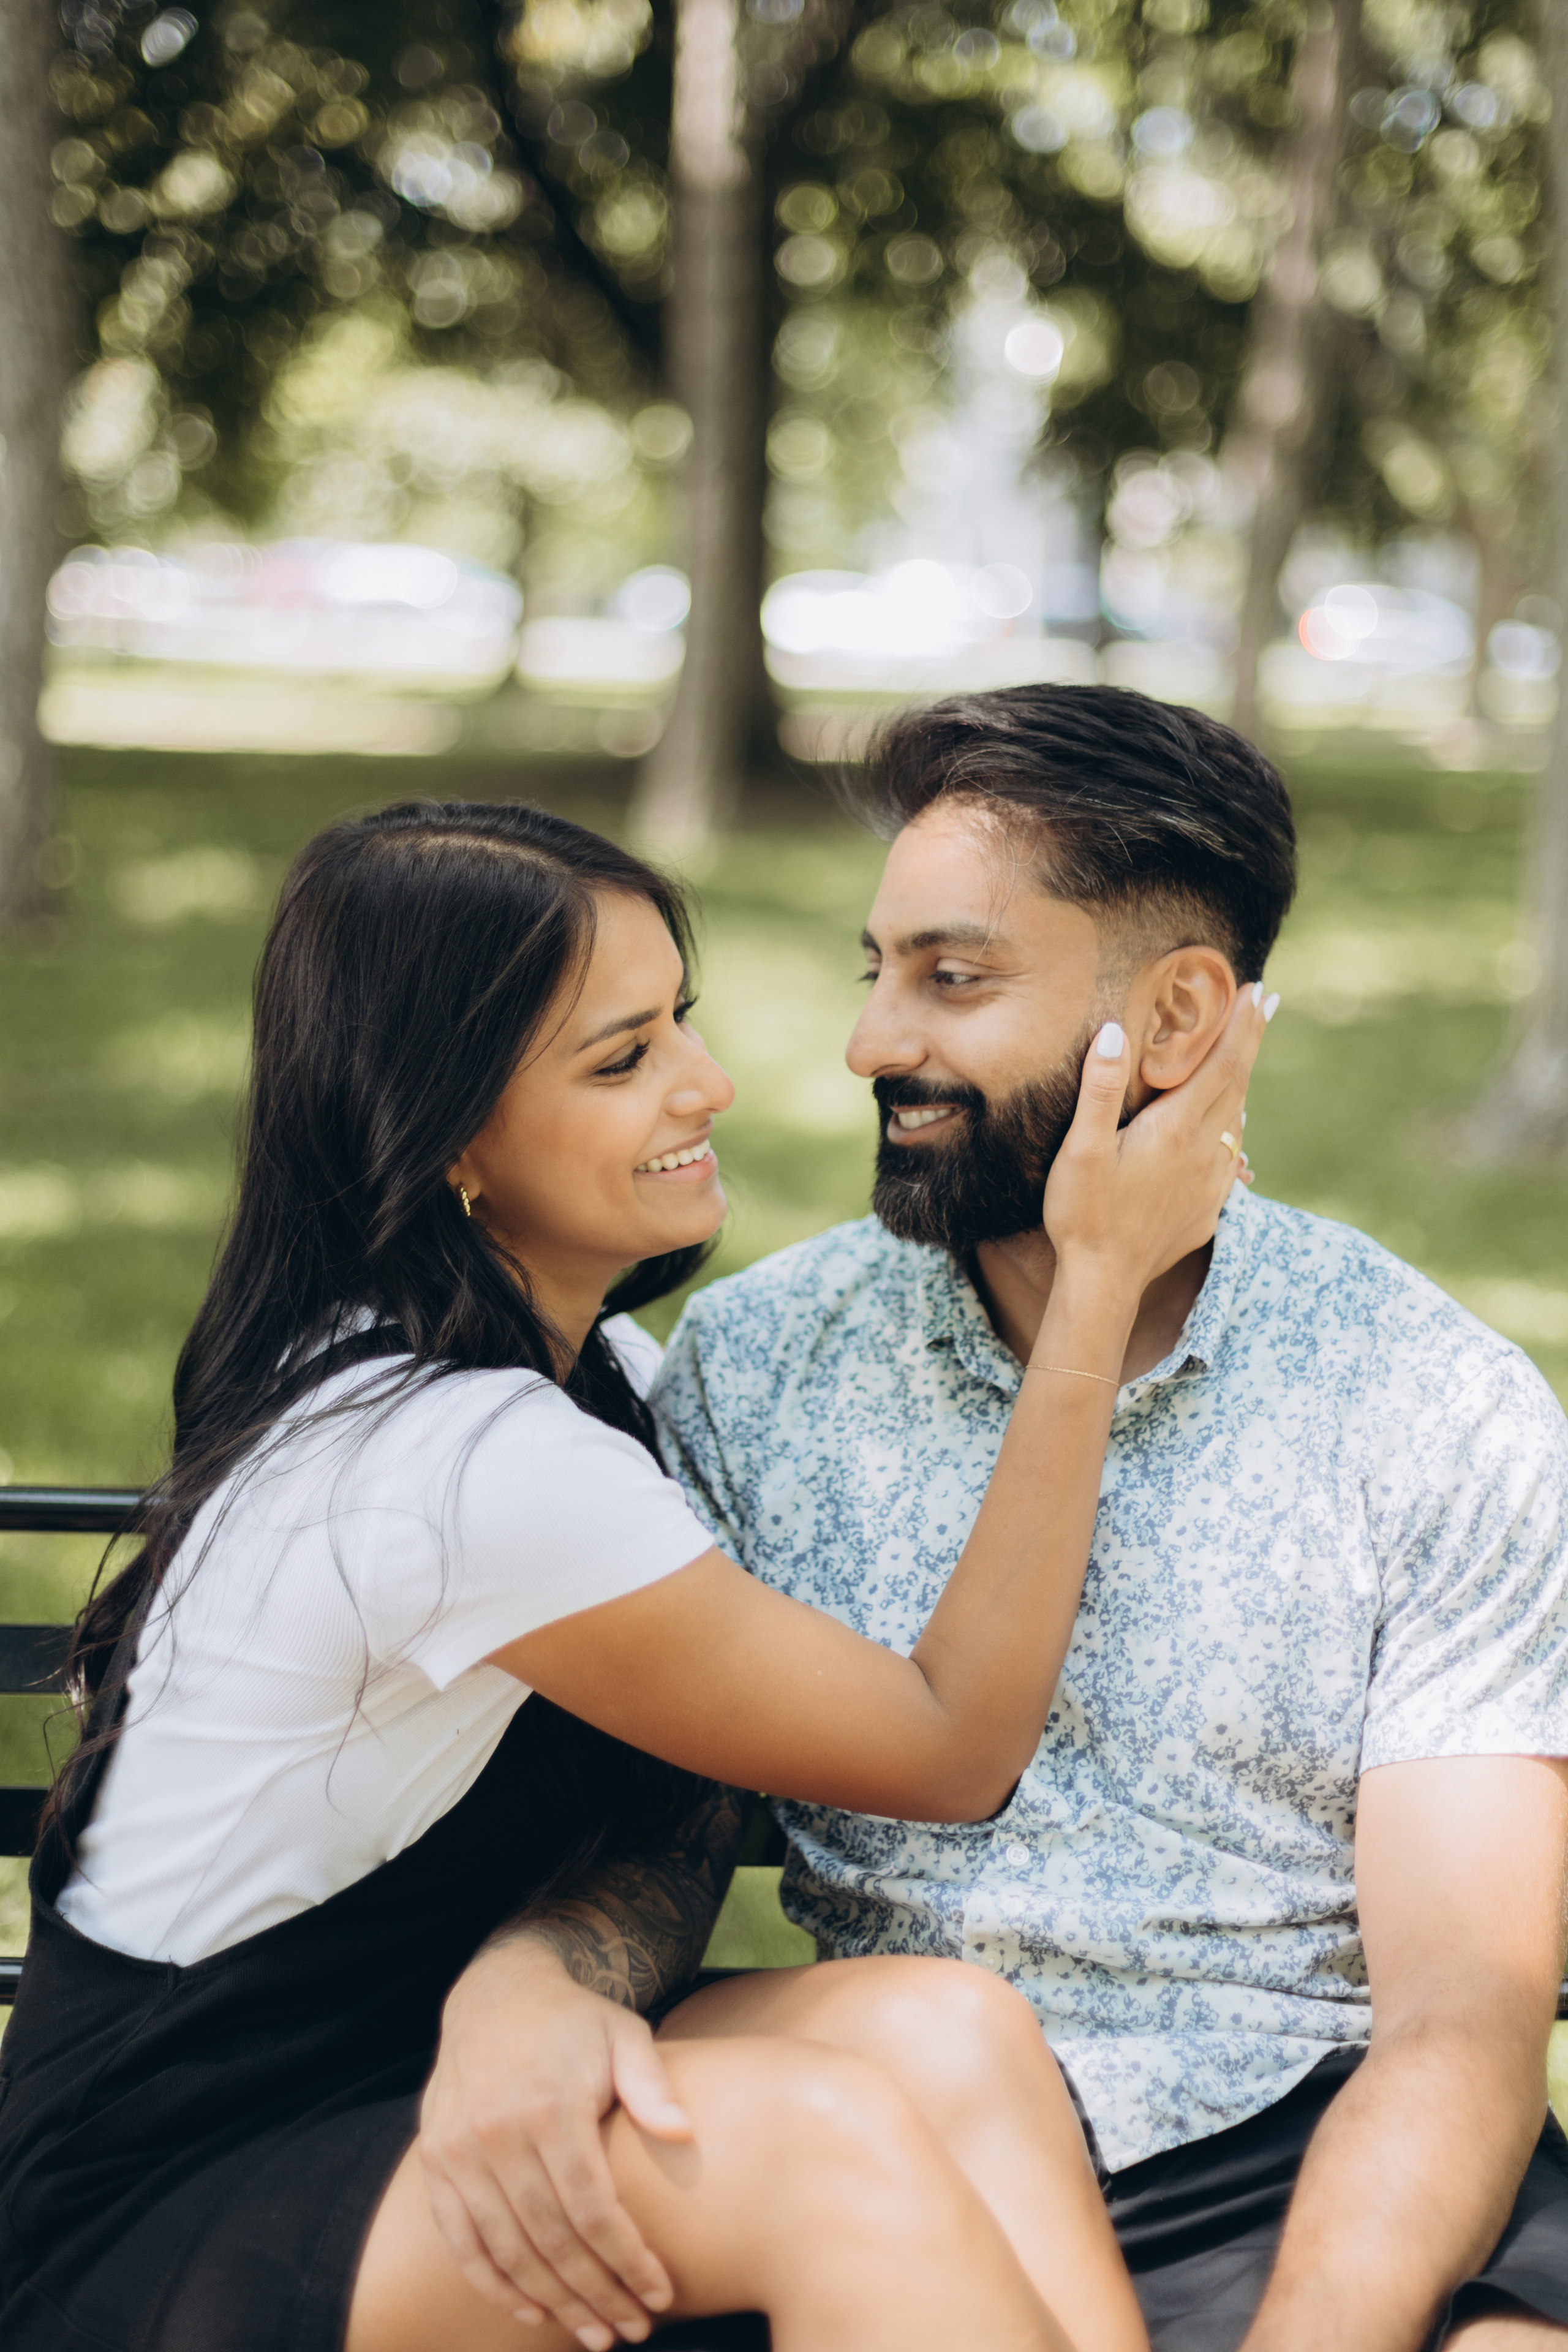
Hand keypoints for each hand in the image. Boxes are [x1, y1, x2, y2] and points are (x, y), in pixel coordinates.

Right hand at [418, 1937, 691, 2346]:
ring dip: (553, 2302)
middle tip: (632, 2331)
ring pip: (508, 2250)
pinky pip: (462, 2240)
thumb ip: (651, 2084)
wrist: (496, 1992)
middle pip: (552, 2240)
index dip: (628, 2260)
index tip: (661, 2294)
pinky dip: (494, 2284)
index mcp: (550, 2106)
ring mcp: (459, 2151)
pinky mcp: (436, 2161)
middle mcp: (497, 2133)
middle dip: (597, 2295)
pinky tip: (534, 2312)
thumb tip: (684, 2134)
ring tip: (595, 2335)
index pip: (593, 2208)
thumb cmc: (575, 2021)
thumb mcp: (623, 2032)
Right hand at [1042, 982, 1269, 1297]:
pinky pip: (1228, 1156)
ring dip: (1242, 1082)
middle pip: (1238, 1084)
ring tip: (1242, 1057)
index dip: (1241, 1025)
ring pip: (1236, 1119)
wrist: (1105, 1282)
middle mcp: (1204, 1151)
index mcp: (1176, 1129)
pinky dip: (1232, 1127)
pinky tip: (1228, 1128)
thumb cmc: (1084, 1214)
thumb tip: (1112, 1031)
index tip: (1257, 990)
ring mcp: (1210, 1182)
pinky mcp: (1207, 1207)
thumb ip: (1098, 1090)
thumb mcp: (1080, 1150)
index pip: (1221, 1064)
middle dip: (1250, 1040)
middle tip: (1263, 1003)